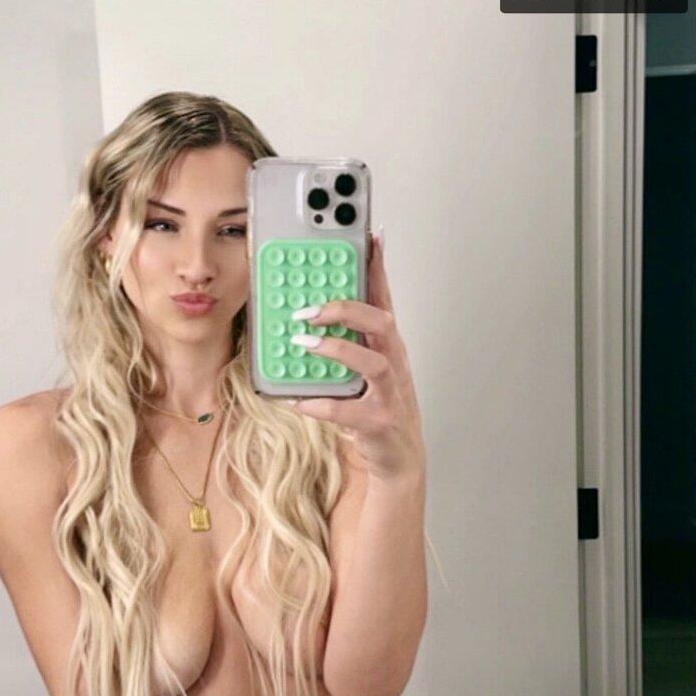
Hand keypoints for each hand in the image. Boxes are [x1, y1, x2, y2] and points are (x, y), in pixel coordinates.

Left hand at [291, 234, 425, 482]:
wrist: (398, 457)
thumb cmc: (378, 407)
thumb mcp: (365, 369)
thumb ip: (344, 343)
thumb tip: (306, 319)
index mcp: (388, 347)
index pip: (384, 300)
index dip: (378, 269)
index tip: (370, 237)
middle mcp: (394, 364)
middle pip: (380, 323)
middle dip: (345, 310)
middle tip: (309, 308)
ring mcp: (390, 394)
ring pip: (372, 363)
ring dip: (336, 350)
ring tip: (304, 343)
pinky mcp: (378, 422)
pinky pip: (346, 410)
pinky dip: (319, 404)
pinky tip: (297, 399)